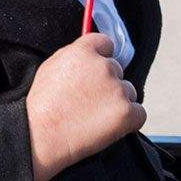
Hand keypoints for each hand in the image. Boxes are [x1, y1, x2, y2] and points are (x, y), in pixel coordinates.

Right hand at [25, 33, 144, 180]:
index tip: (96, 73)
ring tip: (94, 118)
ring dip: (118, 104)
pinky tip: (109, 128)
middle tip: (89, 103)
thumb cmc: (42, 106)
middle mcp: (104, 66)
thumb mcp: (52, 68)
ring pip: (129, 92)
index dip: (102, 58)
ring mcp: (117, 89)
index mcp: (84, 51)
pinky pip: (139, 114)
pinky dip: (129, 122)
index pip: (106, 44)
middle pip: (117, 71)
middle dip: (108, 85)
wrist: (41, 136)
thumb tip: (92, 54)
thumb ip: (75, 57)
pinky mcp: (127, 112)